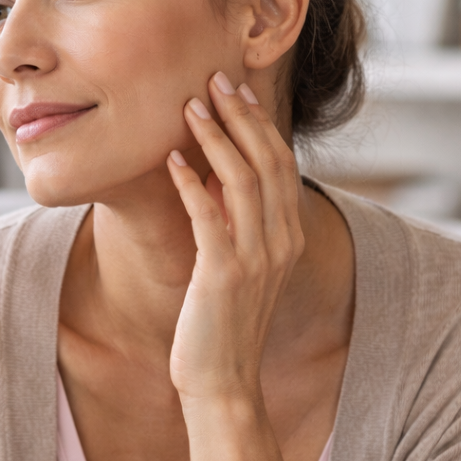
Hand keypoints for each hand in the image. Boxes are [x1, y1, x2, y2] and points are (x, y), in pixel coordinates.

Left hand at [166, 71, 303, 407]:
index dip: (260, 124)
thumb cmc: (223, 322)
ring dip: (215, 137)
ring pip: (241, 180)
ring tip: (190, 106)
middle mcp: (280, 242)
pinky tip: (172, 159)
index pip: (280, 165)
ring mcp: (256, 258)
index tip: (238, 91)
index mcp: (288, 237)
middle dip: (241, 116)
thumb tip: (214, 174)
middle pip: (267, 161)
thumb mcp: (239, 265)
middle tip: (215, 79)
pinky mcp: (222, 274)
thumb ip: (236, 222)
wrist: (223, 380)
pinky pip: (208, 215)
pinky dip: (190, 182)